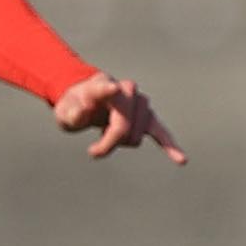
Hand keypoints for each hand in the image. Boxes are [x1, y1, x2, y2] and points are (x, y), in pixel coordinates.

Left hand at [53, 71, 185, 162]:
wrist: (88, 100)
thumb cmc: (75, 106)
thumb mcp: (64, 110)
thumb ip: (72, 112)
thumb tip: (81, 112)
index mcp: (103, 85)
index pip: (105, 91)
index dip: (107, 91)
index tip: (112, 88)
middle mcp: (126, 90)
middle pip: (123, 127)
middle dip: (109, 143)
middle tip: (93, 151)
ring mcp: (140, 103)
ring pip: (135, 137)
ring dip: (121, 142)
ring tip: (108, 133)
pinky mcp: (148, 117)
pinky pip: (161, 133)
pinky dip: (170, 146)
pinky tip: (181, 159)